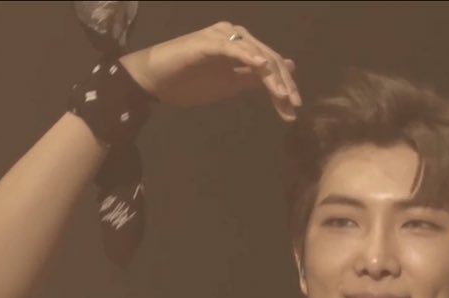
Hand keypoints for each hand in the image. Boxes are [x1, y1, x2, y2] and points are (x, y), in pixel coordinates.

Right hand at [118, 21, 300, 119]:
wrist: (154, 81)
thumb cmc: (189, 82)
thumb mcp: (229, 85)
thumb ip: (253, 78)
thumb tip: (279, 73)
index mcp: (241, 46)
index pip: (271, 64)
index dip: (285, 86)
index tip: (293, 111)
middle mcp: (235, 36)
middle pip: (269, 58)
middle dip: (284, 84)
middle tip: (294, 107)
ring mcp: (222, 37)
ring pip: (257, 54)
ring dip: (272, 76)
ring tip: (283, 97)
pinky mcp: (209, 42)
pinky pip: (235, 49)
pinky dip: (251, 57)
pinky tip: (263, 69)